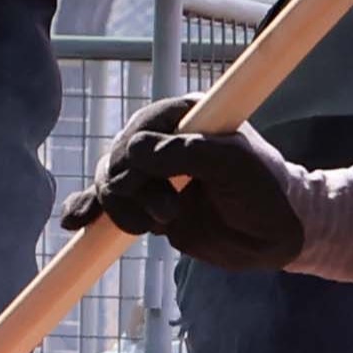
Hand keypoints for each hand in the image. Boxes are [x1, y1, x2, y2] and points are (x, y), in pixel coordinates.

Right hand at [78, 93, 315, 271]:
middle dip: (131, 188)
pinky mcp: (148, 207)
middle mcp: (164, 143)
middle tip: (166, 213)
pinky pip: (107, 206)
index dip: (133, 155)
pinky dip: (89, 210)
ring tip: (153, 227)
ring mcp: (155, 177)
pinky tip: (74, 222)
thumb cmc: (265, 188)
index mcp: (185, 117)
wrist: (278, 234)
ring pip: (110, 185)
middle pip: (118, 158)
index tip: (139, 178)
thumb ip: (182, 153)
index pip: (141, 129)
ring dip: (121, 208)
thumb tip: (131, 153)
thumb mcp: (230, 163)